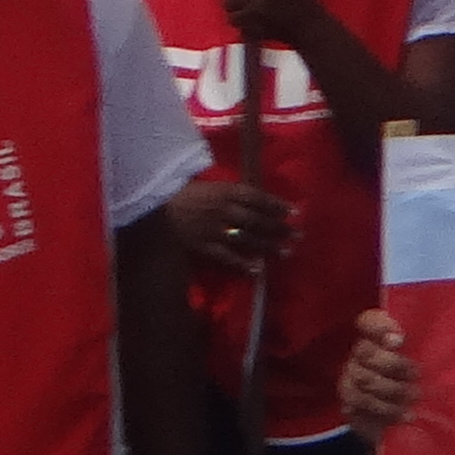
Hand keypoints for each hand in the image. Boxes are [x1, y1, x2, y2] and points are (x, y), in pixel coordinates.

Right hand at [167, 171, 289, 269]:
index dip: (277, 205)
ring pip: (247, 238)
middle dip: (280, 228)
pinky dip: (243, 263)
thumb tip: (258, 200)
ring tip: (286, 252)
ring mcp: (214, 229)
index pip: (259, 198)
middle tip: (298, 235)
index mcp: (227, 191)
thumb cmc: (185, 192)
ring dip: (268, 246)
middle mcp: (225, 210)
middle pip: (258, 220)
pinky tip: (258, 269)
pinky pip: (226, 256)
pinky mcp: (203, 245)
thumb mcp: (213, 185)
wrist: (156, 204)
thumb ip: (234, 193)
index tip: (295, 212)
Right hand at [337, 307, 422, 436]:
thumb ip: (421, 343)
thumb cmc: (417, 378)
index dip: (380, 326)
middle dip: (393, 364)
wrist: (401, 413)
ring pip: (364, 379)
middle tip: (416, 374)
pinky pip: (362, 404)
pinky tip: (406, 414)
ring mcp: (350, 378)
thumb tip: (410, 337)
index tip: (400, 340)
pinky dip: (388, 410)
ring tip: (415, 396)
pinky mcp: (348, 403)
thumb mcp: (423, 358)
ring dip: (393, 389)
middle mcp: (359, 354)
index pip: (368, 320)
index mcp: (376, 337)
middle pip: (365, 351)